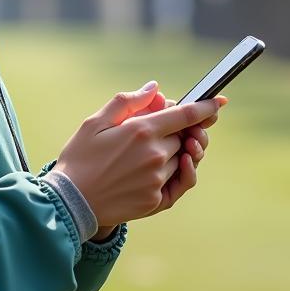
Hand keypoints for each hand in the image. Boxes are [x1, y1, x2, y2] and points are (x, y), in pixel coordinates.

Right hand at [54, 83, 224, 229]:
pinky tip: (178, 165)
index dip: (206, 107)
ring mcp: (158, 179)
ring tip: (155, 149)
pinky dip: (184, 172)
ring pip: (182, 158)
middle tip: (164, 127)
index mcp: (142, 131)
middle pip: (185, 136)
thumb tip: (155, 89)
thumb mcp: (96, 122)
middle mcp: (155, 155)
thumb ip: (127, 102)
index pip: (186, 115)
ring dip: (177, 150)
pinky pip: (181, 182)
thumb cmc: (80, 157)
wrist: (70, 201)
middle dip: (181, 129)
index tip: (219, 102)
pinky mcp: (157, 200)